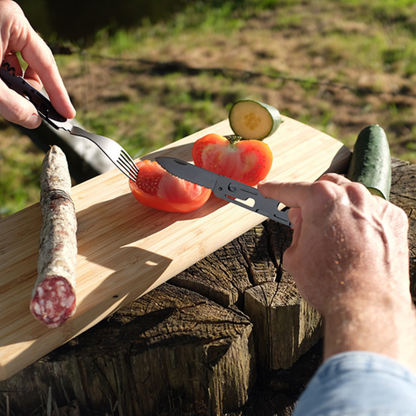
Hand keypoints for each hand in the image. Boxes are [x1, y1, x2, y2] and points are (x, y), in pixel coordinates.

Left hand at [0, 0, 74, 127]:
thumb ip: (12, 105)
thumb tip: (34, 121)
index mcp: (11, 20)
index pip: (45, 62)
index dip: (58, 92)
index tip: (67, 113)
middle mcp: (5, 20)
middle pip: (31, 64)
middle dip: (29, 90)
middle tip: (29, 110)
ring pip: (15, 66)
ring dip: (12, 86)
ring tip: (1, 95)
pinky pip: (2, 62)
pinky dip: (1, 80)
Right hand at [258, 174, 415, 369]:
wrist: (367, 307)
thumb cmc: (331, 284)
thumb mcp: (295, 256)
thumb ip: (296, 230)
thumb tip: (301, 220)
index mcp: (322, 199)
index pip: (291, 190)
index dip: (275, 191)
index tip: (268, 190)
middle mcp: (352, 195)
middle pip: (325, 186)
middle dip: (312, 198)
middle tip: (303, 218)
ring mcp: (376, 206)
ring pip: (351, 196)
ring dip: (338, 208)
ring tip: (333, 235)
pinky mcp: (394, 221)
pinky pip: (371, 211)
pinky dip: (361, 220)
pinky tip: (355, 241)